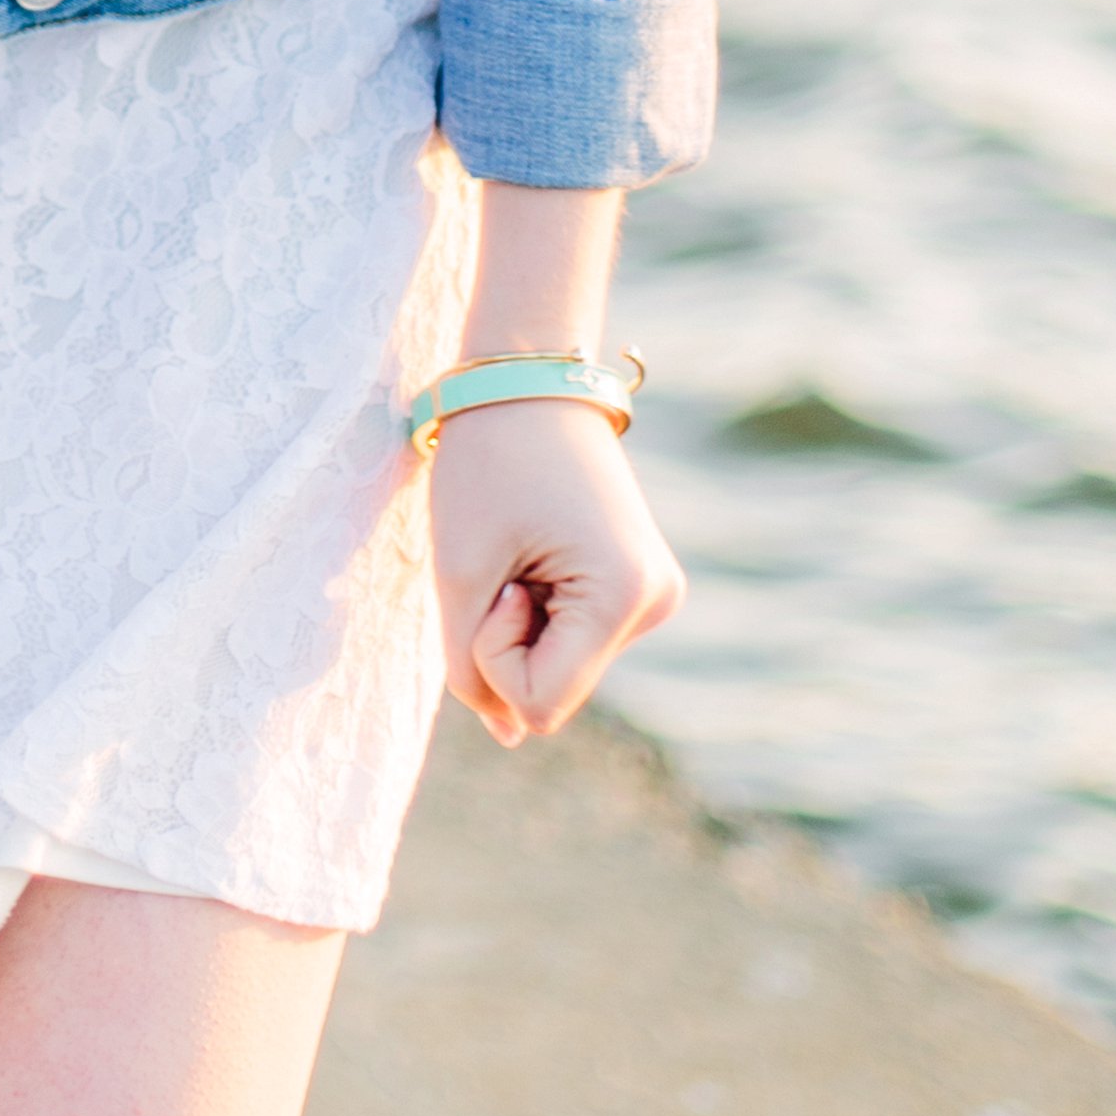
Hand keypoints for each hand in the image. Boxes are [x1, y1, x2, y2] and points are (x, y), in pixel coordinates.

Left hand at [430, 399, 683, 745]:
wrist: (527, 379)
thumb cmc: (486, 465)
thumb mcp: (460, 575)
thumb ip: (472, 670)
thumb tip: (511, 735)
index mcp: (625, 597)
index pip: (538, 704)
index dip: (493, 657)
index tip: (496, 582)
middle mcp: (656, 603)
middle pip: (552, 690)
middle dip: (509, 641)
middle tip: (507, 558)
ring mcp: (654, 594)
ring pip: (560, 667)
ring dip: (524, 624)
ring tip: (524, 546)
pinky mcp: (639, 585)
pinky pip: (572, 638)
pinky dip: (539, 611)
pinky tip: (538, 551)